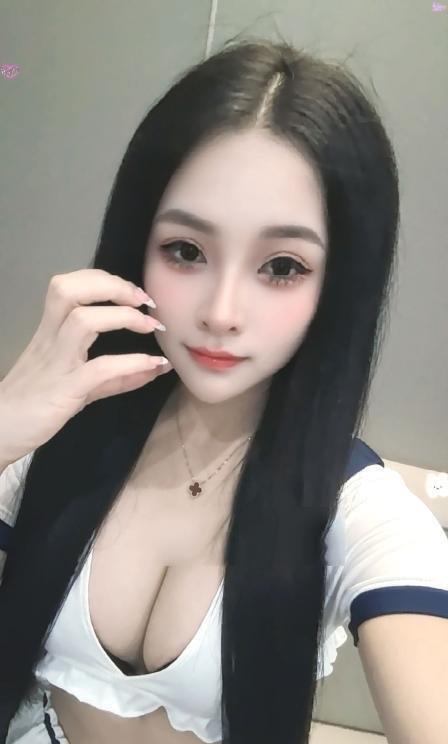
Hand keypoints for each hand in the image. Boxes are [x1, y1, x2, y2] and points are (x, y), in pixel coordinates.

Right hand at [0, 268, 171, 465]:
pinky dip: (131, 362)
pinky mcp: (63, 390)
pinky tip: (152, 364)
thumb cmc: (35, 407)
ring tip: (151, 326)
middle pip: (70, 290)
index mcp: (50, 332)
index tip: (133, 293)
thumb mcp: (79, 386)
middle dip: (112, 286)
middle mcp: (50, 340)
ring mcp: (55, 363)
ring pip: (82, 321)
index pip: (68, 286)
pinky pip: (99, 369)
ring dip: (124, 317)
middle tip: (144, 301)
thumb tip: (155, 368)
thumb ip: (115, 376)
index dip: (103, 280)